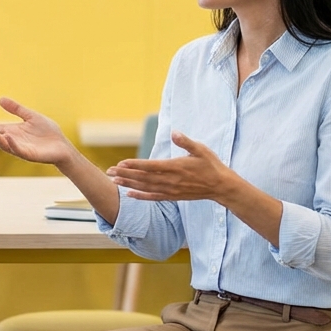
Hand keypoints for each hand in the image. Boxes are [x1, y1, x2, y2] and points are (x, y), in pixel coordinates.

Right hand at [0, 97, 74, 165]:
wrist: (62, 146)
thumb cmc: (48, 133)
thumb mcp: (31, 116)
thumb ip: (16, 109)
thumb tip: (0, 99)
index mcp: (10, 131)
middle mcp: (12, 141)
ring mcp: (19, 148)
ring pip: (3, 144)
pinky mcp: (29, 154)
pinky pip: (17, 149)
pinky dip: (11, 143)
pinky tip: (6, 136)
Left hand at [107, 131, 235, 201]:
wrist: (221, 187)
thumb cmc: (211, 165)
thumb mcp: (201, 149)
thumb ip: (186, 142)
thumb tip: (174, 132)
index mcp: (176, 167)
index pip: (151, 166)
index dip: (135, 165)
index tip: (121, 163)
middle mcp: (171, 180)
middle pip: (144, 177)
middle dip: (126, 174)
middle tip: (110, 171)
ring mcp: (171, 190)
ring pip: (146, 188)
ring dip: (129, 184)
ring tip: (114, 181)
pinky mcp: (173, 196)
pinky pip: (153, 197)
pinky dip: (140, 196)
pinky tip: (129, 194)